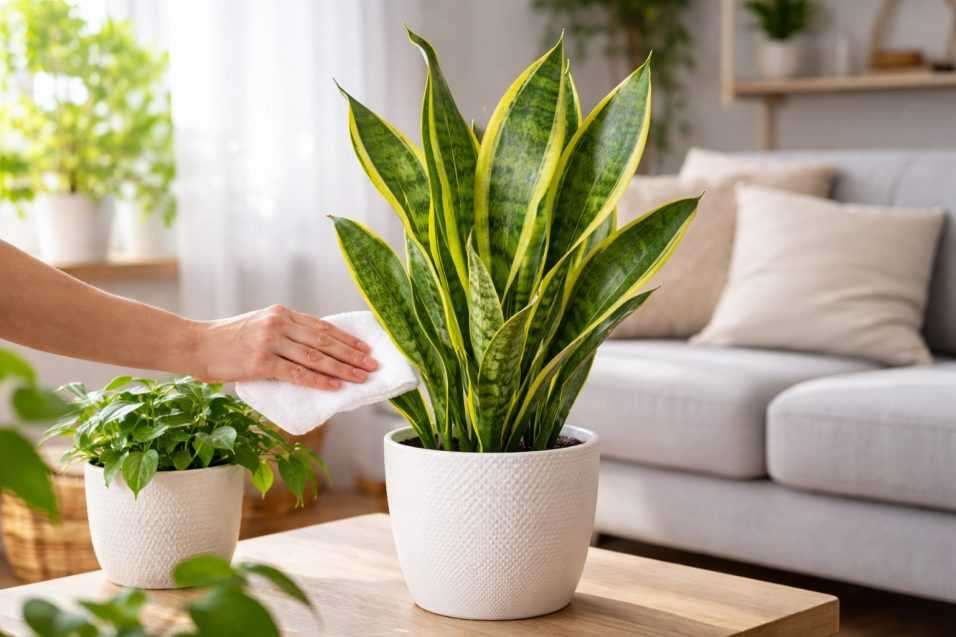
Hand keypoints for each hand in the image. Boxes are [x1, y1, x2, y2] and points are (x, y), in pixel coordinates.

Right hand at [191, 305, 377, 389]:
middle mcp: (279, 324)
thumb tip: (316, 351)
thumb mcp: (260, 326)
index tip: (366, 349)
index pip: (323, 327)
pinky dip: (319, 380)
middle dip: (352, 355)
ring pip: (316, 357)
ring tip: (361, 377)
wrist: (196, 345)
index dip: (347, 339)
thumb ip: (286, 334)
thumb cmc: (228, 340)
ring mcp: (270, 342)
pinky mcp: (261, 362)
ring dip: (342, 369)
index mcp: (282, 314)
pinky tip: (336, 386)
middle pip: (325, 341)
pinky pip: (297, 373)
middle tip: (372, 365)